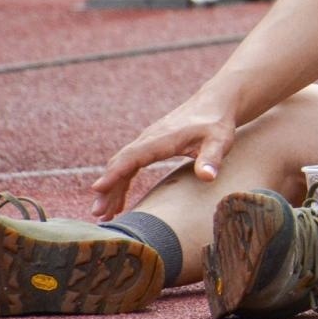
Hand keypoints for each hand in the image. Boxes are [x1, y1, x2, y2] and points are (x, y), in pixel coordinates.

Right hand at [91, 93, 235, 219]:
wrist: (215, 104)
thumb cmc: (217, 124)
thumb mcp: (220, 141)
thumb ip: (212, 158)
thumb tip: (207, 177)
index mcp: (162, 138)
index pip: (133, 156)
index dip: (115, 173)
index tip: (98, 189)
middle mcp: (149, 138)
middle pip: (121, 163)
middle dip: (108, 188)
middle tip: (97, 213)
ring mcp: (148, 142)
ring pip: (122, 165)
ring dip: (111, 189)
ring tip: (104, 214)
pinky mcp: (150, 146)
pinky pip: (129, 166)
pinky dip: (120, 183)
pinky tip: (118, 202)